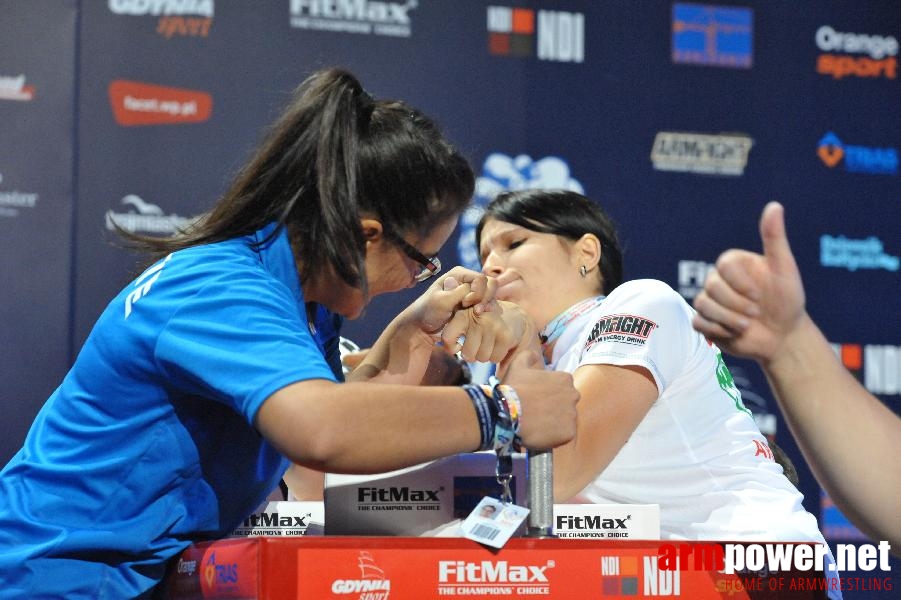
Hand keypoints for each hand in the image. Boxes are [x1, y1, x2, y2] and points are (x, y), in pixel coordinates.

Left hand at [404, 267, 497, 336]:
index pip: (481, 278)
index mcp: (459, 274)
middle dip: (485, 298)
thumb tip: (470, 285)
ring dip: (486, 306)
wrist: (424, 326)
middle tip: (475, 311)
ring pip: (491, 296)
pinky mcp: (475, 305)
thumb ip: (457, 292)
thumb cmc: (428, 312)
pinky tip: (478, 319)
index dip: (478, 292)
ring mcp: (472, 293)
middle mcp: (468, 280)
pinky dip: (486, 312)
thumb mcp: (440, 301)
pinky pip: (488, 305)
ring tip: (476, 315)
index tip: (465, 304)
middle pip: (490, 285)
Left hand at [440, 300, 535, 363]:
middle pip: (467, 354)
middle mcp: (478, 319)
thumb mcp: (465, 319)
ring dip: (484, 355)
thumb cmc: (482, 322)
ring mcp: (493, 327)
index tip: (458, 345)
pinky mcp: (506, 336)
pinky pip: (495, 359)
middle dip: (472, 354)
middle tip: (477, 344)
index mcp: (463, 314)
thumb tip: (450, 349)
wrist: (513, 314)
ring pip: (482, 358)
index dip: (451, 348)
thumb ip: (453, 331)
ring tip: (488, 343)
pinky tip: (497, 345)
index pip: (448, 338)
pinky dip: (495, 356)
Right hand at [502, 351, 578, 449]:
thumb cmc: (514, 388)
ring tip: (538, 425)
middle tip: (537, 413)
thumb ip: (529, 356)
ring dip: (555, 422)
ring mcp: (572, 415)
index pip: (562, 387)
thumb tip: (534, 355)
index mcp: (565, 379)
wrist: (508, 413)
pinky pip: (564, 436)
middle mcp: (573, 396)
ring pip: (565, 420)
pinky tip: (541, 434)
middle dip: (555, 408)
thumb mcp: (518, 365)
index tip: (537, 398)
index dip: (549, 394)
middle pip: (566, 403)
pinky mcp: (569, 433)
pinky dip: (555, 436)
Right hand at [692, 202, 805, 363]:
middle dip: (737, 305)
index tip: (759, 295)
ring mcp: (710, 301)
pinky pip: (698, 323)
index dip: (740, 284)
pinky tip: (735, 333)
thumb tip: (774, 205)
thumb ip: (774, 238)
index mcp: (734, 264)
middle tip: (756, 314)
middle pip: (712, 287)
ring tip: (747, 326)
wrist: (784, 336)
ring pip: (703, 305)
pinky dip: (718, 331)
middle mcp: (719, 280)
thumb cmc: (787, 301)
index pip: (723, 266)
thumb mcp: (784, 269)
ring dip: (729, 320)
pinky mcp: (705, 322)